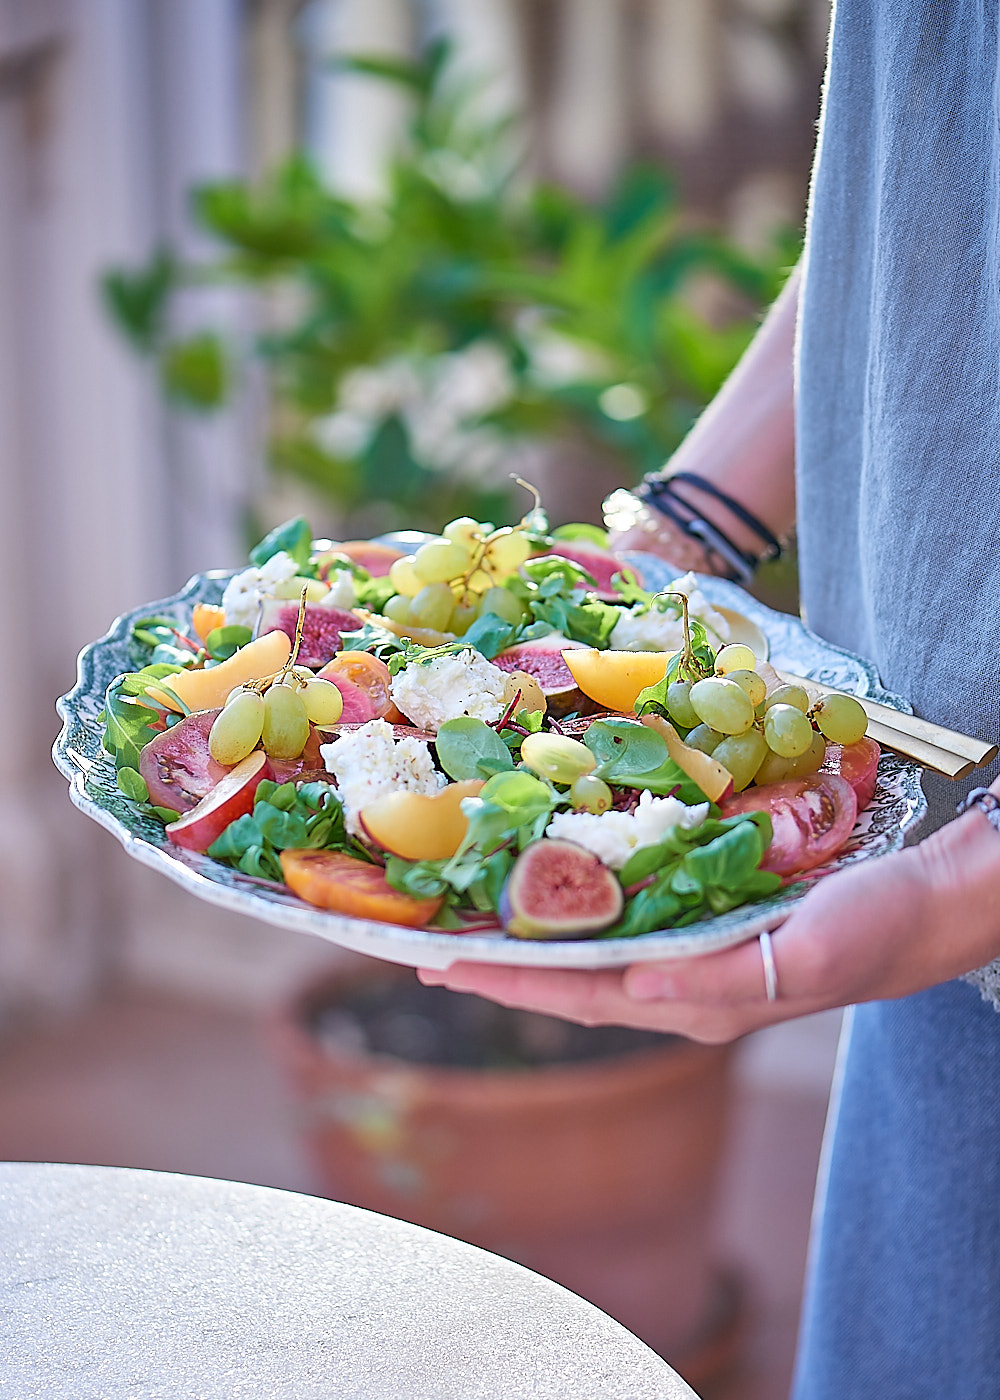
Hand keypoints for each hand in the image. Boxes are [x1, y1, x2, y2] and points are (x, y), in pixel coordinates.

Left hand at [418, 807, 999, 1042]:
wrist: (930, 900)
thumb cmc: (877, 929)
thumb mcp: (806, 959)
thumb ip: (719, 981)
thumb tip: (634, 988)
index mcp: (697, 998)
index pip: (580, 995)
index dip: (506, 980)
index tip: (438, 964)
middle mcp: (684, 978)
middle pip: (571, 976)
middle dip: (498, 963)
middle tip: (425, 942)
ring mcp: (696, 947)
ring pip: (593, 944)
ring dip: (530, 931)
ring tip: (470, 915)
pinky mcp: (713, 912)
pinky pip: (629, 912)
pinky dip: (580, 899)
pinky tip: (557, 881)